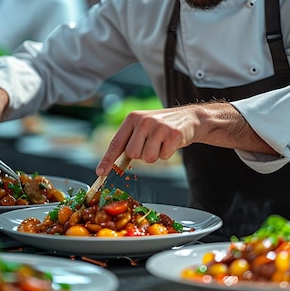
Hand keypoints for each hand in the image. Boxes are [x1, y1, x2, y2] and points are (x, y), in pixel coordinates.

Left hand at [94, 101, 276, 176]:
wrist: (189, 118)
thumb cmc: (161, 127)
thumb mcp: (142, 128)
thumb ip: (128, 142)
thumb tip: (111, 166)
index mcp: (132, 118)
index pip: (116, 142)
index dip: (107, 159)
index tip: (100, 172)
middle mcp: (144, 120)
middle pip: (133, 154)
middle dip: (141, 155)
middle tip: (151, 144)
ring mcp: (159, 126)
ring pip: (148, 158)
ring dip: (156, 155)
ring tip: (161, 143)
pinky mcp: (173, 134)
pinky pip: (163, 156)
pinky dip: (167, 154)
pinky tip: (171, 143)